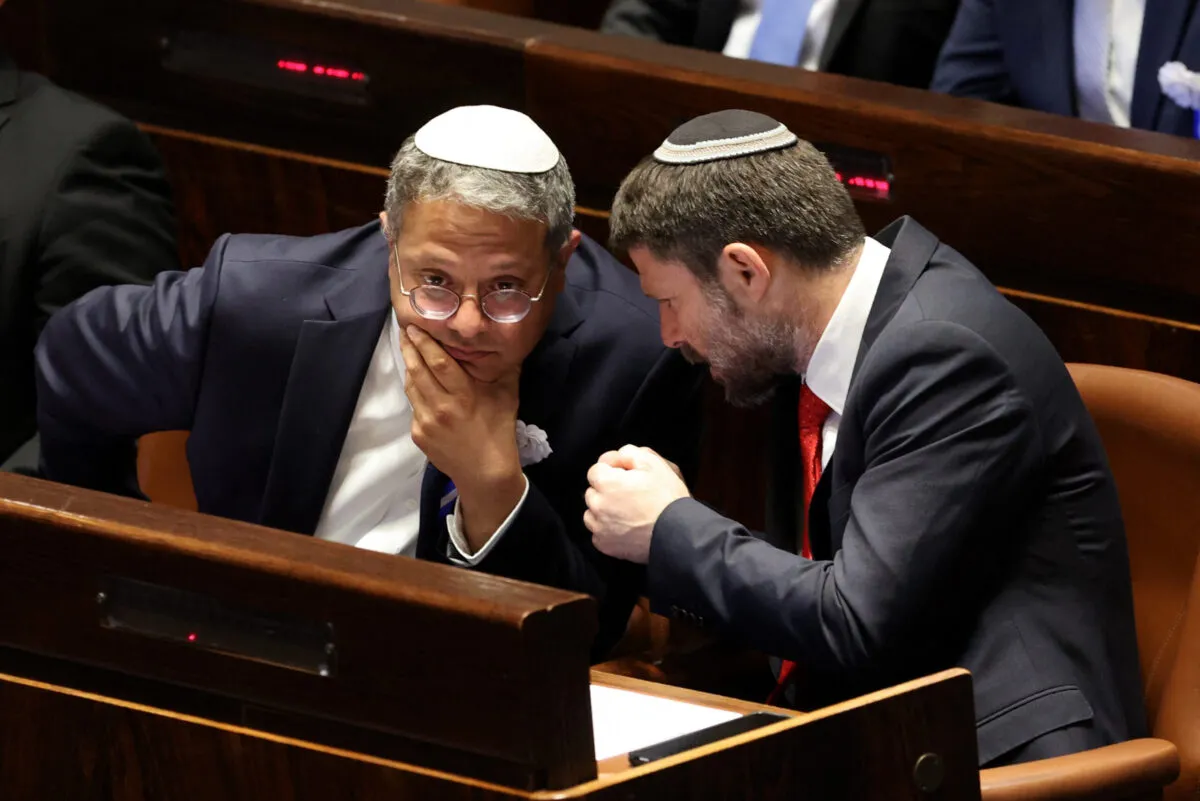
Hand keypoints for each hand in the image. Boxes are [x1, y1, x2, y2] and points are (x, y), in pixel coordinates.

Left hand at [399, 325, 523, 550]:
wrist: (485, 474)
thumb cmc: (499, 432)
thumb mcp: (508, 397)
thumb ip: (505, 369)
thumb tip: (506, 342)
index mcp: (463, 396)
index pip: (438, 362)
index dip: (424, 342)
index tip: (415, 326)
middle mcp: (440, 408)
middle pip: (417, 370)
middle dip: (409, 348)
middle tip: (405, 329)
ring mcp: (425, 422)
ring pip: (411, 387)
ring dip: (409, 366)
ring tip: (408, 349)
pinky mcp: (418, 434)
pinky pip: (414, 406)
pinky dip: (415, 391)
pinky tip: (419, 382)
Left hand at [584, 444, 690, 563]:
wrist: (677, 533)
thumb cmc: (666, 498)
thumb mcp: (654, 463)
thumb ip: (629, 453)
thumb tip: (617, 457)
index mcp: (606, 483)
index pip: (595, 470)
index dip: (611, 470)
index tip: (625, 475)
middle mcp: (597, 505)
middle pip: (593, 492)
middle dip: (606, 490)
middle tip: (629, 494)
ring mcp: (599, 527)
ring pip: (592, 513)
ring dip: (604, 510)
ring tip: (627, 511)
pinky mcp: (604, 545)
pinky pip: (598, 533)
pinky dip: (607, 530)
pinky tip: (625, 527)